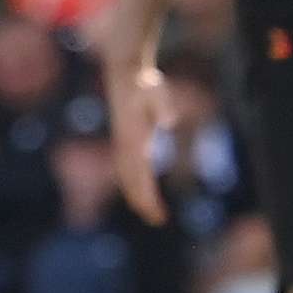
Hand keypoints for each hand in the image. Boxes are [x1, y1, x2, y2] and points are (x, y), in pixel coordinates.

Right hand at [108, 56, 170, 221]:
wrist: (124, 71)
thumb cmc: (144, 82)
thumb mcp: (155, 90)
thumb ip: (162, 106)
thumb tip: (169, 121)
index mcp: (133, 138)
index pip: (140, 175)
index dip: (147, 195)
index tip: (156, 211)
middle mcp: (125, 145)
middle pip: (131, 181)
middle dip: (142, 202)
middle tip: (157, 220)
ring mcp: (123, 143)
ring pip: (126, 177)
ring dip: (137, 195)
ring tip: (150, 213)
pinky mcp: (124, 140)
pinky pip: (126, 168)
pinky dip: (133, 184)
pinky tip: (142, 191)